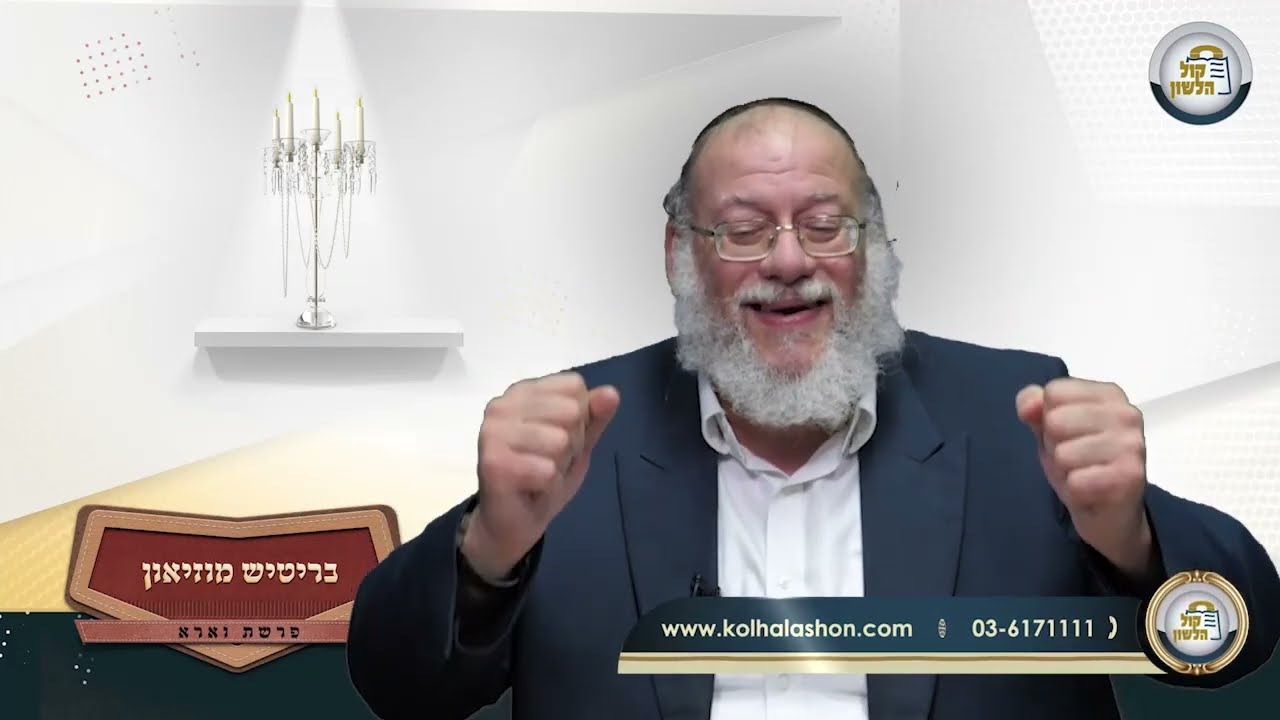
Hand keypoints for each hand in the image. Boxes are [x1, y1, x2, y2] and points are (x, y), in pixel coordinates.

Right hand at [462, 372, 620, 580]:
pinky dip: (548, 485)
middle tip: (548, 460)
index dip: (579, 418)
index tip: (558, 439)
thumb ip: (594, 416)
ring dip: (558, 465)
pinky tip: (531, 488)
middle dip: (571, 443)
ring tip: (539, 473)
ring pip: (560, 440)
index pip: (574, 386)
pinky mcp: (494, 463)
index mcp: (522, 391)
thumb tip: (611, 392)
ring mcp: (493, 432)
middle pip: (571, 411)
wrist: (515, 522)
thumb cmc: (544, 476)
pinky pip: (547, 470)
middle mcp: (502, 405)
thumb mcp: (579, 442)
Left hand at [1016, 378, 1154, 578]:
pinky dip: (1075, 490)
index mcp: (1109, 394)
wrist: (1107, 511)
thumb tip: (1028, 405)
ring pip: (1063, 453)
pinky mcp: (1130, 476)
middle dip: (1055, 445)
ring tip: (1084, 473)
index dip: (1048, 417)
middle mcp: (1127, 413)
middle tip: (1075, 458)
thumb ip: (1034, 406)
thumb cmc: (1078, 461)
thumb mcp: (1048, 428)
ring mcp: (1132, 444)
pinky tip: (1091, 490)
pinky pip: (1076, 481)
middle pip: (1055, 420)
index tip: (1068, 433)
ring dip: (1065, 470)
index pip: (1054, 392)